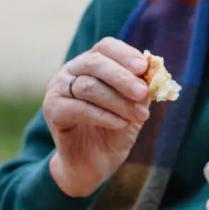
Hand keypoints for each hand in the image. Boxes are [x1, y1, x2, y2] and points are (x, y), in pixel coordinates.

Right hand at [43, 37, 151, 197]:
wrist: (95, 163)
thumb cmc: (115, 128)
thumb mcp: (135, 106)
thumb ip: (142, 88)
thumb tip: (156, 73)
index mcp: (90, 62)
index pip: (105, 47)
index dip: (125, 54)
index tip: (144, 67)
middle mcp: (71, 71)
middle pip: (95, 63)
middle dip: (122, 77)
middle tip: (142, 92)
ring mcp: (58, 89)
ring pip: (89, 86)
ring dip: (118, 101)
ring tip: (141, 116)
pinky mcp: (52, 111)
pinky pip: (79, 109)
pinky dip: (104, 116)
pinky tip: (122, 124)